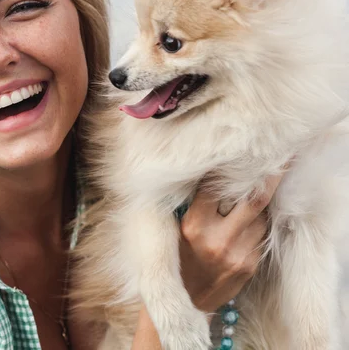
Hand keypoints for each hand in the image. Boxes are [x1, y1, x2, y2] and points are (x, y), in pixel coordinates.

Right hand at [178, 172, 285, 313]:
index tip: (238, 155)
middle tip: (276, 159)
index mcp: (194, 226)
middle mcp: (218, 240)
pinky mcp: (250, 265)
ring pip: (261, 217)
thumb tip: (217, 174)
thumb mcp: (178, 228)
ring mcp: (238, 254)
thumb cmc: (179, 257)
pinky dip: (257, 225)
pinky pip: (261, 235)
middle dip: (268, 178)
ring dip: (259, 205)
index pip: (215, 187)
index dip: (226, 170)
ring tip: (255, 193)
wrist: (187, 299)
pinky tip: (247, 223)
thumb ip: (197, 204)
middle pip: (253, 200)